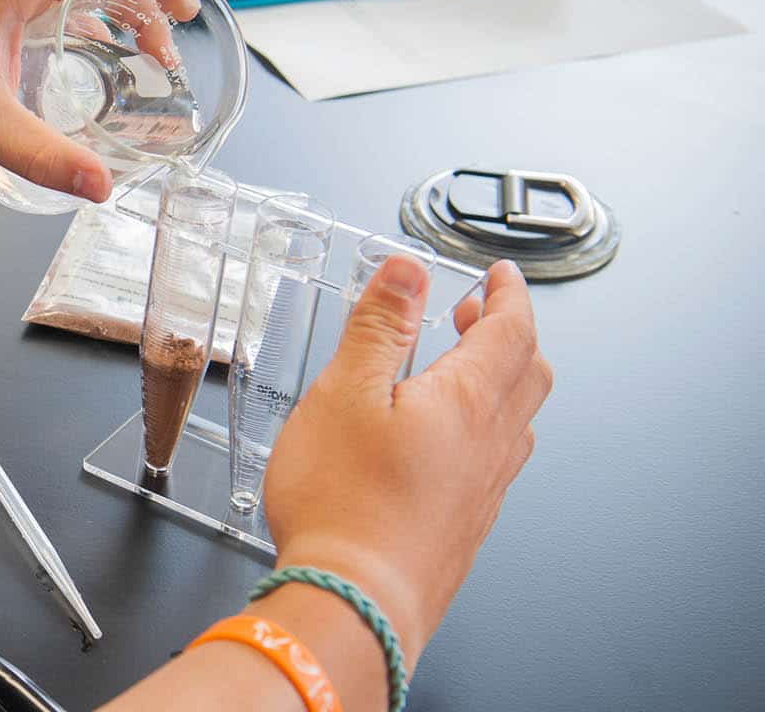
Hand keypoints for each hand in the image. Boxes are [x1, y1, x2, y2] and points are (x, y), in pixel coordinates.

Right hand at [263, 258, 551, 661]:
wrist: (356, 601)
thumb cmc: (345, 504)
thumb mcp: (344, 392)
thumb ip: (379, 326)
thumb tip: (407, 272)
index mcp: (468, 399)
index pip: (512, 329)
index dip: (509, 294)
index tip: (501, 275)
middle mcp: (490, 443)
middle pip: (528, 373)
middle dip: (508, 333)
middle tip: (477, 314)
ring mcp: (483, 489)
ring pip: (515, 420)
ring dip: (500, 381)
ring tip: (458, 372)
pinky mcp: (466, 525)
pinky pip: (494, 463)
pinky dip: (481, 430)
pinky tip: (441, 444)